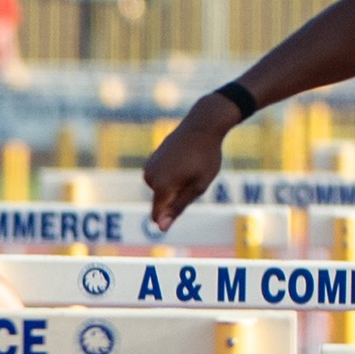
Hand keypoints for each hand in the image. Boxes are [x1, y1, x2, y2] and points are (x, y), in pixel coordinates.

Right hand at [142, 95, 240, 230]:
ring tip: (189, 168)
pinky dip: (170, 176)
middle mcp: (150, 178)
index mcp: (162, 186)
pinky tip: (183, 161)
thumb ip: (178, 208)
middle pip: (162, 202)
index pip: (156, 215)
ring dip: (174, 186)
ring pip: (160, 190)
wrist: (201, 126)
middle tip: (194, 179)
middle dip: (176, 197)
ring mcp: (148, 168)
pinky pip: (160, 178)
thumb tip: (161, 227)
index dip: (170, 218)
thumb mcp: (198, 186)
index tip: (186, 203)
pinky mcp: (150, 160)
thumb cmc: (205, 157)